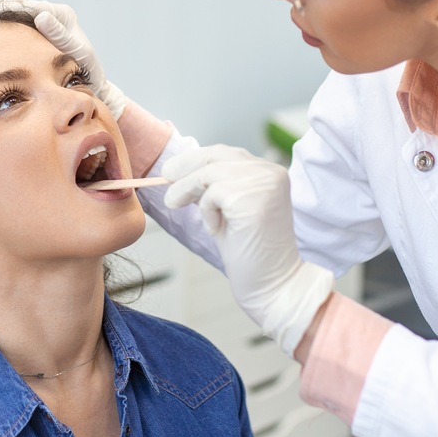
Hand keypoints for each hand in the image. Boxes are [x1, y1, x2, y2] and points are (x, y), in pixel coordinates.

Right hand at [0, 0, 128, 117]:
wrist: (91, 81)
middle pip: (18, 6)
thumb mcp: (76, 50)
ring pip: (13, 16)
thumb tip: (41, 16)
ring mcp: (44, 24)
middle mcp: (53, 14)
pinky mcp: (38, 34)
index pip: (29, 5)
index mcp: (62, 14)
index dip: (6, 6)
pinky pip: (15, 28)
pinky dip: (0, 30)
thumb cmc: (86, 69)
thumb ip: (60, 34)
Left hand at [163, 145, 334, 354]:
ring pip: (209, 172)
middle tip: (165, 179)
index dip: (196, 159)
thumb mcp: (229, 210)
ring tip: (179, 206)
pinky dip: (206, 212)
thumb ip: (214, 187)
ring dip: (189, 190)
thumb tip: (179, 171)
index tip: (172, 170)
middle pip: (217, 155)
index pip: (227, 153)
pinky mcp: (251, 199)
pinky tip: (217, 230)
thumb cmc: (250, 252)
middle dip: (185, 166)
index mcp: (270, 173)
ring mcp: (263, 184)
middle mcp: (271, 172)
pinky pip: (212, 194)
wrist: (272, 283)